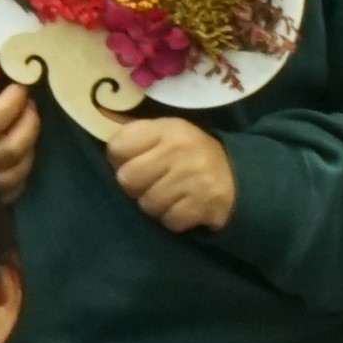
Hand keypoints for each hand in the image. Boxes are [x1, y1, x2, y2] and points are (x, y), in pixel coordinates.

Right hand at [0, 65, 41, 200]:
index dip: (12, 102)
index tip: (19, 86)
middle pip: (10, 148)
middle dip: (27, 123)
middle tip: (30, 104)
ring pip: (15, 170)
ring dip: (29, 146)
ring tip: (28, 125)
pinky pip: (10, 190)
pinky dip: (22, 172)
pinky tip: (21, 156)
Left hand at [104, 116, 239, 235]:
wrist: (240, 176)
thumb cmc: (191, 154)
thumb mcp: (167, 134)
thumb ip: (135, 134)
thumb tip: (101, 122)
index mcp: (167, 128)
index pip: (117, 147)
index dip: (120, 159)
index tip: (135, 161)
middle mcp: (180, 149)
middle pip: (127, 179)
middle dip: (137, 187)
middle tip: (153, 183)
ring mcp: (194, 177)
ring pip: (147, 204)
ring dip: (157, 205)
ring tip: (172, 195)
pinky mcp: (205, 204)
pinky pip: (169, 220)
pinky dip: (175, 219)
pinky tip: (185, 207)